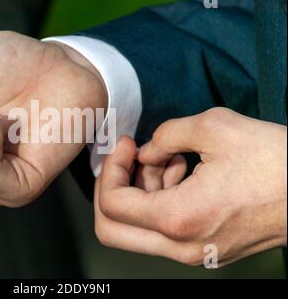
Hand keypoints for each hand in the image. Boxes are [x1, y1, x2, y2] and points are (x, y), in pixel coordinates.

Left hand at [94, 108, 286, 266]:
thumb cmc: (275, 160)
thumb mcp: (215, 127)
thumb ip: (165, 135)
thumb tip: (144, 153)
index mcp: (179, 218)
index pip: (112, 203)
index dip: (110, 168)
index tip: (127, 144)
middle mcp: (182, 246)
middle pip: (111, 229)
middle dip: (113, 187)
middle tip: (131, 157)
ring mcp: (194, 253)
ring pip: (136, 230)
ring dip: (142, 190)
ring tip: (172, 159)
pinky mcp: (205, 250)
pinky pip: (163, 230)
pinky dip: (160, 201)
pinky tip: (184, 173)